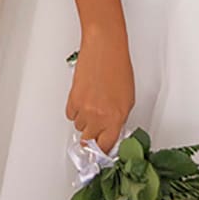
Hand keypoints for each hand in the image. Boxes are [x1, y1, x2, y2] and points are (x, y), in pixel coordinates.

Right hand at [66, 28, 134, 152]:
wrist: (104, 48)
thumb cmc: (118, 67)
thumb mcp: (128, 98)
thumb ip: (119, 118)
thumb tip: (111, 130)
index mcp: (116, 118)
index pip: (106, 146)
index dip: (103, 150)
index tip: (101, 151)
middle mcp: (99, 117)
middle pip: (89, 142)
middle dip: (93, 138)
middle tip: (96, 131)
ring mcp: (84, 109)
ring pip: (79, 128)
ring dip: (85, 121)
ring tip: (93, 105)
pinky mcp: (72, 99)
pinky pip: (71, 115)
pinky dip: (75, 111)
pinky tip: (84, 99)